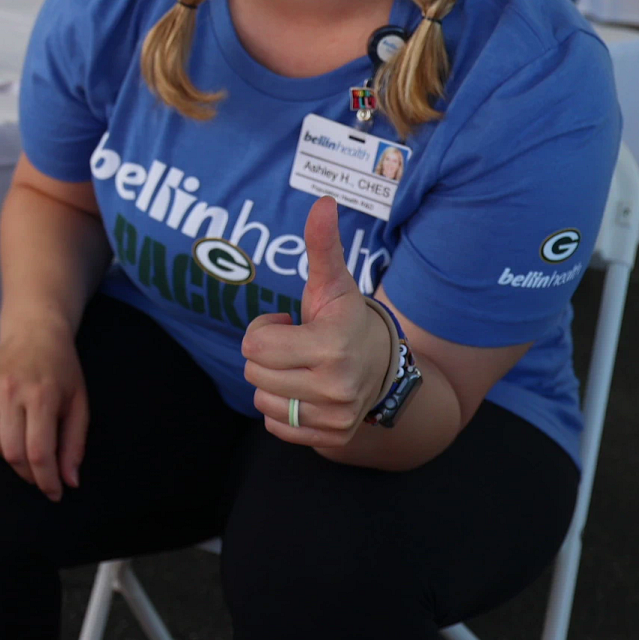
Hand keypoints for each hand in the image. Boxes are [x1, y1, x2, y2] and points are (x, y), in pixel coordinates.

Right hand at [0, 324, 87, 500]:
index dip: (46, 480)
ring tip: (25, 447)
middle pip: (12, 453)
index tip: (54, 493)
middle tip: (41, 475)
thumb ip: (74, 444)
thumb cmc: (61, 370)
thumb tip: (69, 481)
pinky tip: (9, 425)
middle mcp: (11, 391)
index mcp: (42, 396)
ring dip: (10, 456)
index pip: (38, 453)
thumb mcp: (79, 404)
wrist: (34, 330)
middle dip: (29, 474)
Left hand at [240, 196, 392, 447]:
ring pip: (262, 401)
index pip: (254, 348)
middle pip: (254, 374)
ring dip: (273, 383)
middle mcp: (336, 386)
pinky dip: (282, 410)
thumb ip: (323, 246)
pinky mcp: (331, 437)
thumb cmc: (347, 319)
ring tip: (300, 368)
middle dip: (266, 356)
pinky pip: (276, 426)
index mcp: (332, 345)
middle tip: (295, 346)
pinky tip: (304, 391)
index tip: (289, 325)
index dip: (263, 331)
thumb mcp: (334, 283)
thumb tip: (322, 202)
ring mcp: (335, 416)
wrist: (384, 367)